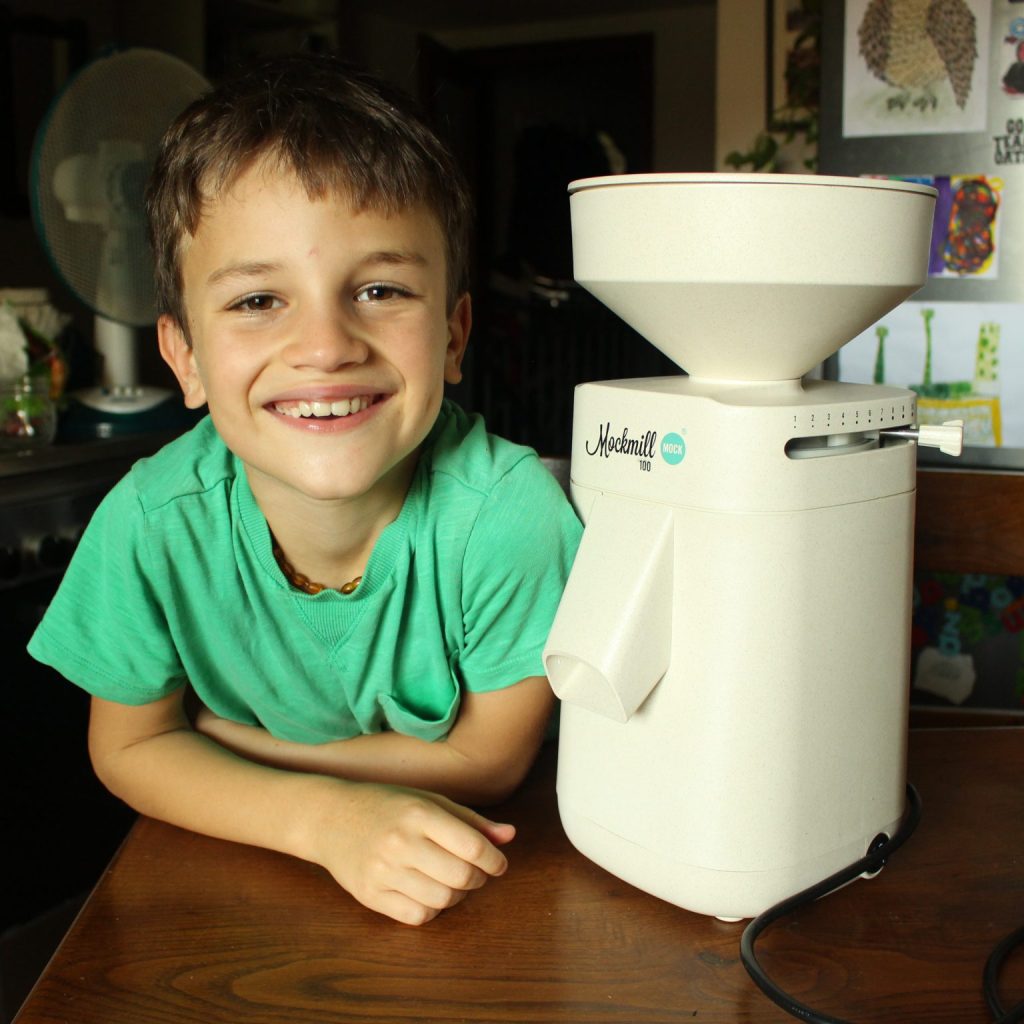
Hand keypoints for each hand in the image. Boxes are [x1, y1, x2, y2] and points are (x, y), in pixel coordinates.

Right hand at [309, 781, 515, 925]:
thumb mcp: (430, 801)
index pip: (473, 847)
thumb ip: (471, 821)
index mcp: (419, 813)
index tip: (497, 863)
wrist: (331, 818)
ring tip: (450, 881)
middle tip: (474, 872)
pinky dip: (431, 910)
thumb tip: (510, 836)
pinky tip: (427, 892)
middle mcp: (400, 842)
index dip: (494, 860)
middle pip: (462, 877)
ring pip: (442, 901)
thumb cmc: (388, 806)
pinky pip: (417, 917)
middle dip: (478, 879)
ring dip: (456, 896)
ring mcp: (383, 871)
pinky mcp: (369, 895)